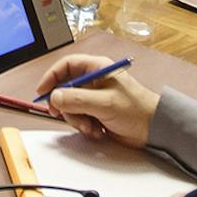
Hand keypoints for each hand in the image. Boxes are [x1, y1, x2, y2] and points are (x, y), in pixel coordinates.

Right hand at [38, 55, 159, 147]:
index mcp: (97, 68)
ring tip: (91, 126)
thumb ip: (77, 99)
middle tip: (64, 115)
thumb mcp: (104, 102)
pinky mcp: (96, 112)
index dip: (52, 77)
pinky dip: (84, 126)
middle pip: (64, 88)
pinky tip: (97, 130)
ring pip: (70, 106)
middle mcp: (94, 81)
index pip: (66, 66)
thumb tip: (55, 97)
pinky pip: (79, 117)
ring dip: (77, 119)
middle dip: (65, 105)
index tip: (43, 91)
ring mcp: (94, 97)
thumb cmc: (137, 109)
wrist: (153, 129)